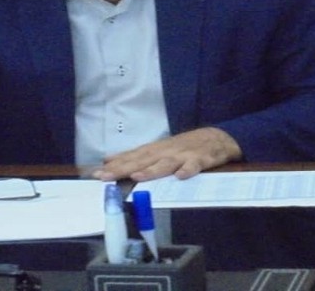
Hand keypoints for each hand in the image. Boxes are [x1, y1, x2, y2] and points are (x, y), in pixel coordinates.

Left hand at [94, 127, 241, 181]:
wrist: (217, 138)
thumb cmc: (185, 147)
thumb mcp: (159, 149)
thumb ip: (136, 156)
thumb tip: (109, 160)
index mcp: (156, 150)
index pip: (132, 157)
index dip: (115, 166)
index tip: (97, 174)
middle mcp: (166, 151)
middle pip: (143, 160)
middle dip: (124, 169)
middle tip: (106, 177)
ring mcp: (183, 155)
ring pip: (166, 164)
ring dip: (151, 170)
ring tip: (137, 177)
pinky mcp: (201, 159)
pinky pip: (194, 166)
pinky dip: (188, 170)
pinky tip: (180, 177)